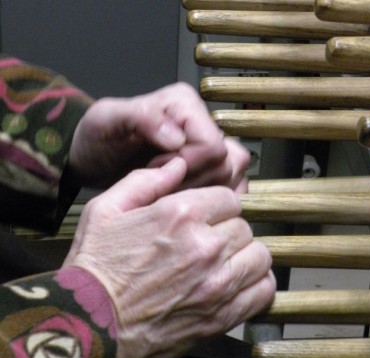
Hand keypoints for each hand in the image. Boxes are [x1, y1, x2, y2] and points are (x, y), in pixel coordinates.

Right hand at [61, 157, 274, 357]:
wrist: (88, 327)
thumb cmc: (93, 270)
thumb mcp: (105, 210)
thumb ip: (145, 181)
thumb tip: (178, 164)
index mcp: (181, 214)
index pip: (230, 199)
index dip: (219, 208)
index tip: (209, 219)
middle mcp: (206, 246)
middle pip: (244, 227)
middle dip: (229, 232)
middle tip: (210, 244)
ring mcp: (217, 283)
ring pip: (259, 256)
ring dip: (245, 258)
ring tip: (226, 264)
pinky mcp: (222, 315)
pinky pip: (263, 291)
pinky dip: (257, 286)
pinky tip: (239, 285)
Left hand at [68, 82, 249, 190]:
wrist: (95, 159)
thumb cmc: (98, 138)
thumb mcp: (106, 120)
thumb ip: (142, 117)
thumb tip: (177, 136)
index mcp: (185, 104)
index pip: (212, 147)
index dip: (186, 167)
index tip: (154, 170)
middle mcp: (204, 122)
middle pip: (225, 164)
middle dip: (192, 182)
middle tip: (160, 183)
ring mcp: (212, 146)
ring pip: (233, 176)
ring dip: (202, 192)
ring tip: (170, 190)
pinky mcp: (214, 167)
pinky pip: (233, 186)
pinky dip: (212, 199)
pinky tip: (185, 198)